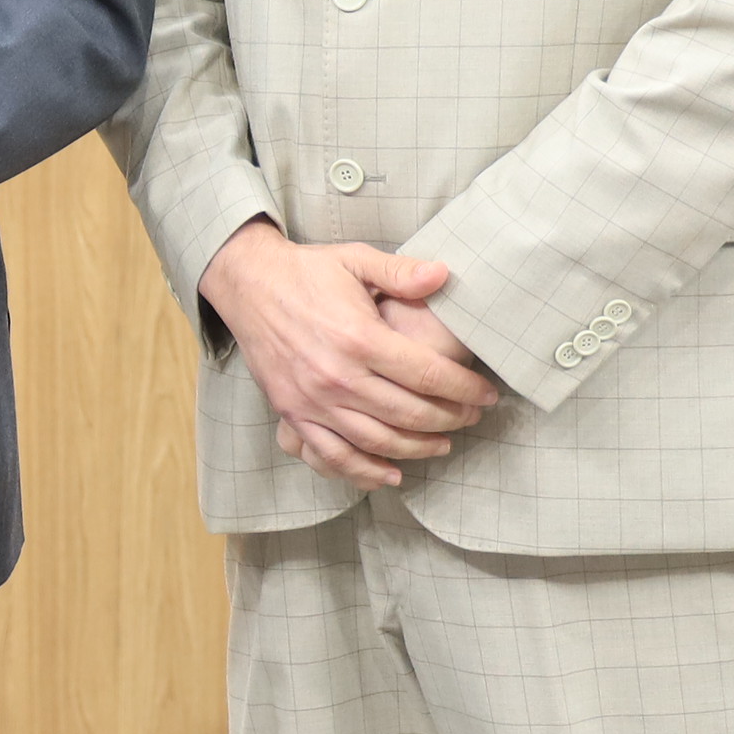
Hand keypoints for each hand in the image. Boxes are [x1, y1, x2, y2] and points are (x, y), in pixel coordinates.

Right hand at [196, 219, 498, 490]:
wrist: (247, 284)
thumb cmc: (306, 272)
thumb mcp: (355, 259)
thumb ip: (401, 271)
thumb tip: (445, 275)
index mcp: (359, 337)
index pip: (428, 375)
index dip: (465, 389)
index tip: (487, 394)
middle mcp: (337, 375)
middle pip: (410, 413)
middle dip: (451, 418)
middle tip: (472, 416)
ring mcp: (312, 400)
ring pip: (378, 441)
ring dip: (418, 448)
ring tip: (443, 442)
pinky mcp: (293, 412)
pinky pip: (332, 455)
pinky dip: (364, 472)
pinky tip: (392, 475)